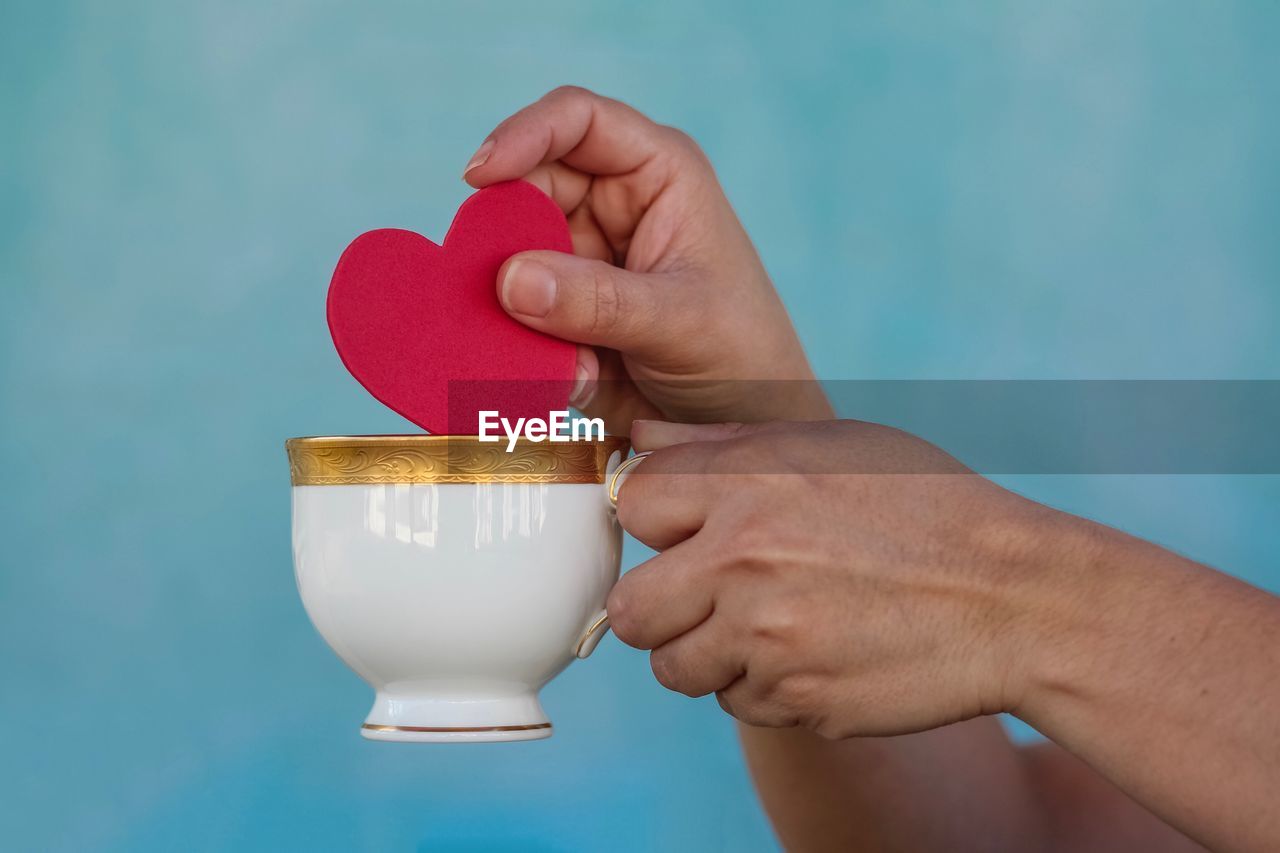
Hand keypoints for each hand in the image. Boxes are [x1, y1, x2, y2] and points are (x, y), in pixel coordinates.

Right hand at [463, 86, 830, 429]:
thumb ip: (598, 300)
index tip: (479, 176)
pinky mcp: (561, 313)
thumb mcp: (679, 321)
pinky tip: (578, 380)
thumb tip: (509, 279)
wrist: (743, 424)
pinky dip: (529, 349)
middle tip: (497, 295)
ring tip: (568, 359)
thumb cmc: (741, 352)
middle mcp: (611, 205)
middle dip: (505, 242)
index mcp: (655, 173)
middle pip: (526, 193)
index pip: (578, 121)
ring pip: (512, 260)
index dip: (523, 134)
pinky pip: (516, 317)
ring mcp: (581, 259)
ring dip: (518, 310)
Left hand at [609, 419, 1080, 738]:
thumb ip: (724, 442)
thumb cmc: (927, 507)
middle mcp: (745, 560)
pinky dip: (762, 687)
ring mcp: (768, 638)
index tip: (680, 531)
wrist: (1014, 598)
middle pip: (630, 608)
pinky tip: (812, 653)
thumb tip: (643, 435)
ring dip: (708, 654)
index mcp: (749, 484)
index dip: (653, 520)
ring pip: (675, 668)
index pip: (631, 504)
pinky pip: (738, 703)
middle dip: (658, 606)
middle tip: (703, 597)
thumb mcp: (831, 446)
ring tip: (766, 627)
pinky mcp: (797, 700)